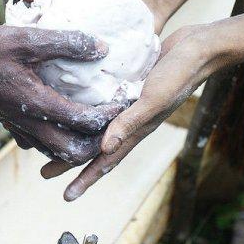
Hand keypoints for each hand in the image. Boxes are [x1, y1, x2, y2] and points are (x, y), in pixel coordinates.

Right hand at [0, 25, 126, 163]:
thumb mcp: (27, 37)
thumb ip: (67, 42)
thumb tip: (102, 48)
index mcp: (37, 104)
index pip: (85, 122)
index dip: (110, 114)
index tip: (123, 98)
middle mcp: (28, 123)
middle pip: (74, 152)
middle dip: (99, 142)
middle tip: (112, 120)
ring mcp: (16, 127)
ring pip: (55, 153)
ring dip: (78, 144)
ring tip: (93, 123)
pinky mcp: (8, 124)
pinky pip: (37, 144)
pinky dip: (55, 139)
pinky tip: (62, 118)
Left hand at [41, 23, 236, 199]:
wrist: (199, 47)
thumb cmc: (180, 74)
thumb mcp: (154, 99)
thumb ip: (131, 122)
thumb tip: (103, 149)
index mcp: (137, 129)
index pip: (106, 161)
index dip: (86, 179)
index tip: (66, 196)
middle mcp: (130, 119)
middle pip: (95, 147)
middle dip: (71, 161)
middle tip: (44, 172)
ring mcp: (128, 102)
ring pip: (96, 125)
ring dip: (75, 134)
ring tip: (52, 138)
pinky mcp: (126, 83)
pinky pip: (101, 100)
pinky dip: (86, 106)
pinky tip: (69, 100)